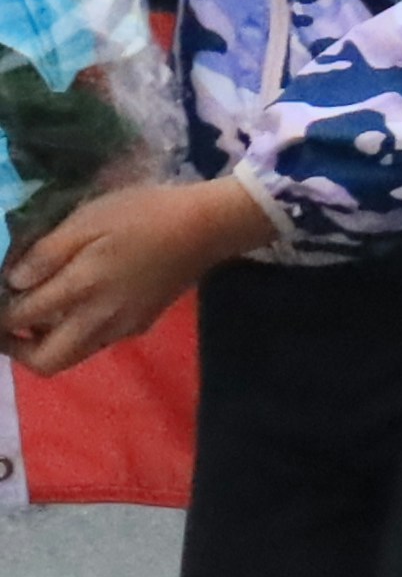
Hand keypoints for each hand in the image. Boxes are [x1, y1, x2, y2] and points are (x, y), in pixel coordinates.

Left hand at [8, 174, 267, 372]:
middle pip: (45, 361)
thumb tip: (13, 283)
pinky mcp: (139, 324)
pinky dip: (74, 334)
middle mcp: (98, 320)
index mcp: (81, 289)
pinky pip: (95, 343)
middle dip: (15, 349)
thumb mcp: (89, 220)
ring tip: (35, 316)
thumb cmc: (145, 214)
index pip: (20, 318)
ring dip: (45, 345)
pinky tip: (77, 306)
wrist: (207, 227)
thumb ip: (46, 253)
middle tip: (6, 322)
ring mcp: (121, 327)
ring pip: (71, 357)